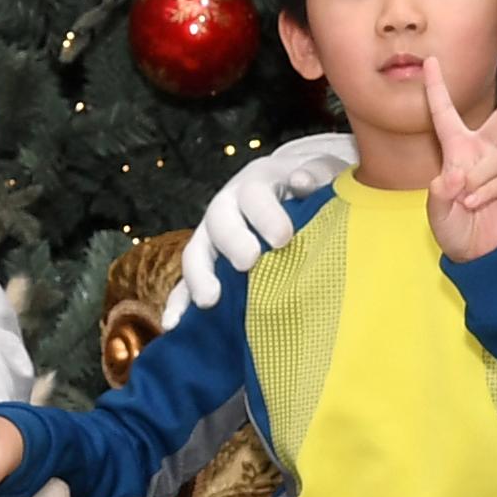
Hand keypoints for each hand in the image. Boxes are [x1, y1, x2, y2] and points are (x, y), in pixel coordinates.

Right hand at [164, 132, 353, 326]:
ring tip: (210, 301)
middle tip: (249, 262)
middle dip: (232, 242)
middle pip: (219, 220)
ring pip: (197, 253)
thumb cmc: (312, 186)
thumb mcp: (321, 170)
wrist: (293, 190)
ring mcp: (212, 237)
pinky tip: (174, 325)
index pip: (255, 194)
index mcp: (257, 183)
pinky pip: (186, 284)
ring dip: (200, 277)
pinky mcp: (206, 266)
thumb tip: (302, 182)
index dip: (266, 214)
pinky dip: (179, 304)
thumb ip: (316, 174)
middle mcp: (227, 207)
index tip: (284, 238)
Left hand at [426, 66, 496, 262]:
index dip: (436, 88)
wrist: (476, 252)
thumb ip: (440, 192)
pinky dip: (489, 191)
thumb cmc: (453, 225)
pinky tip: (478, 204)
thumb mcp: (436, 210)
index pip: (444, 114)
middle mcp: (482, 151)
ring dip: (478, 180)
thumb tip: (457, 175)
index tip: (430, 61)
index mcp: (457, 149)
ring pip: (495, 159)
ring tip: (468, 201)